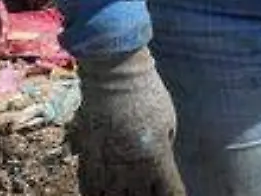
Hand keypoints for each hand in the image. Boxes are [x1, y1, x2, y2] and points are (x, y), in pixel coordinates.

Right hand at [71, 48, 184, 195]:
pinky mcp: (87, 157)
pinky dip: (95, 192)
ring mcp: (106, 166)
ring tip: (125, 191)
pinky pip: (88, 187)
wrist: (114, 76)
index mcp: (156, 159)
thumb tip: (159, 165)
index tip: (174, 192)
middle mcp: (131, 169)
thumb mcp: (169, 122)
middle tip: (148, 189)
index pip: (170, 193)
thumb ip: (165, 148)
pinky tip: (102, 191)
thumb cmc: (147, 94)